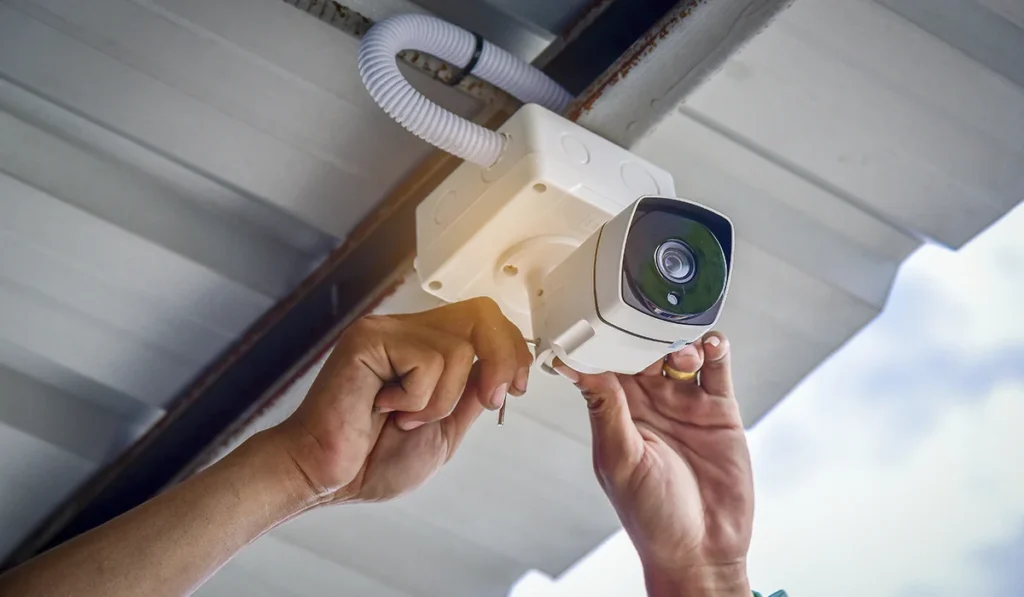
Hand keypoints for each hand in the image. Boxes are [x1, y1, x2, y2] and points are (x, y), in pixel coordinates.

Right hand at [271, 298, 531, 505]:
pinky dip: (417, 399)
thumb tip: (503, 371)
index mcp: (425, 348)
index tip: (516, 387)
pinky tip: (384, 407)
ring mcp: (387, 331)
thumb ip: (471, 396)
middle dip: (502, 359)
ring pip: (458, 349)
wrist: (326, 475)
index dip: (512, 349)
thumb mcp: (445, 429)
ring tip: (405, 417)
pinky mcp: (369, 340)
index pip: (484, 320)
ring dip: (441, 401)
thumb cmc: (372, 458)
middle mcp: (407, 331)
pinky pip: (427, 361)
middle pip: (481, 313)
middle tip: (489, 399)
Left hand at [554, 334, 752, 596]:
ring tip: (682, 354)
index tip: (597, 316)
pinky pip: (716, 370)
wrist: (703, 549)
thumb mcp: (620, 461)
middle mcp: (649, 404)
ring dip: (679, 342)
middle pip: (644, 351)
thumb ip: (606, 411)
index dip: (603, 341)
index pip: (605, 365)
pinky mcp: (718, 410)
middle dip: (644, 333)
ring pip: (680, 354)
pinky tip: (711, 345)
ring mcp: (684, 404)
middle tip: (647, 324)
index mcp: (617, 414)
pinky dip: (715, 350)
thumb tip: (578, 368)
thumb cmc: (651, 516)